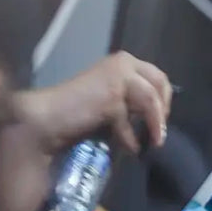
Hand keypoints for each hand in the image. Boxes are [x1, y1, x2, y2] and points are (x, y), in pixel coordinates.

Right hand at [12, 50, 171, 154]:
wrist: (48, 117)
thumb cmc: (74, 111)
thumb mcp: (108, 99)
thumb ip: (128, 99)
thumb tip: (153, 116)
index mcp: (120, 61)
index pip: (155, 75)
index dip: (163, 98)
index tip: (160, 119)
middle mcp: (122, 63)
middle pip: (159, 82)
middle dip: (163, 108)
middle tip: (160, 130)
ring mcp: (117, 77)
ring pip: (151, 99)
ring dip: (155, 124)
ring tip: (154, 143)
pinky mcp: (112, 96)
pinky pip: (132, 120)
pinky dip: (132, 137)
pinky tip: (130, 148)